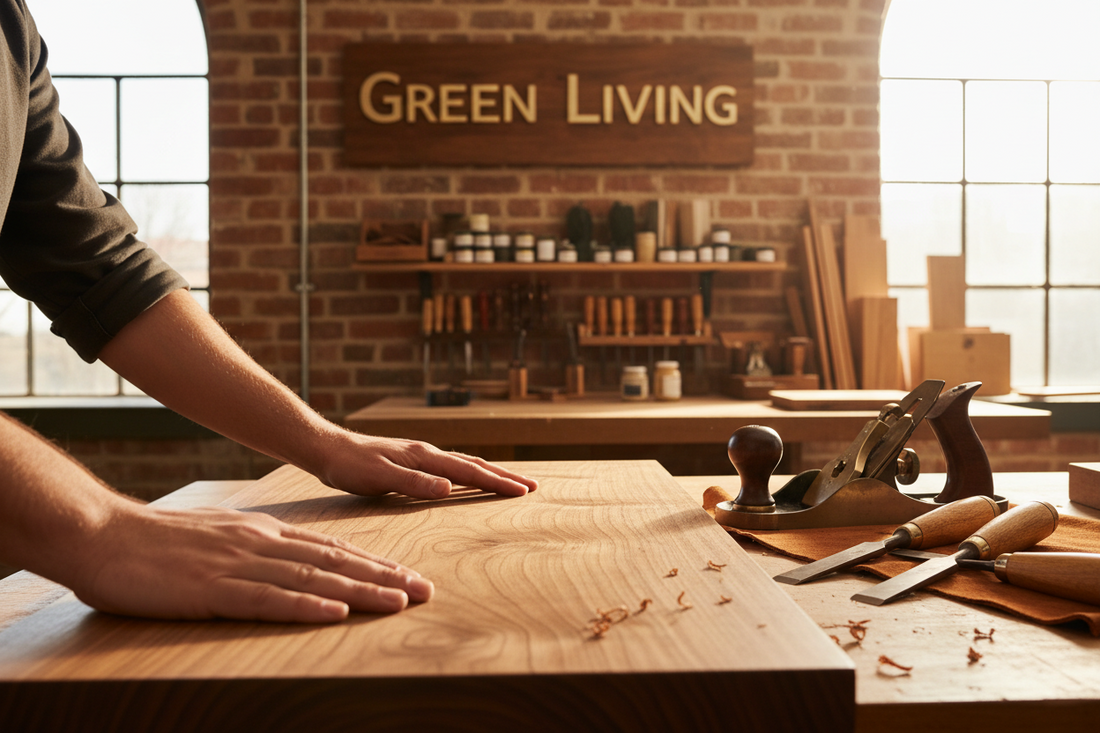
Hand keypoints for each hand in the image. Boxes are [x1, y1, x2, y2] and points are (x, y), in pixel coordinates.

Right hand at [75, 503, 433, 622]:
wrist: (102, 533)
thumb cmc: (154, 542)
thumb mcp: (216, 537)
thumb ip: (252, 548)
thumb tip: (284, 560)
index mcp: (261, 533)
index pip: (329, 550)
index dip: (372, 564)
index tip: (407, 576)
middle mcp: (260, 544)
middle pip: (334, 562)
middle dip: (383, 577)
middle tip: (424, 591)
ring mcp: (238, 565)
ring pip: (313, 580)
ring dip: (360, 592)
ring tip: (399, 602)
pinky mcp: (212, 590)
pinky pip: (267, 600)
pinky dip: (305, 607)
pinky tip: (335, 614)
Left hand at [315, 430, 538, 499]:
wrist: (327, 449)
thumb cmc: (350, 466)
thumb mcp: (379, 478)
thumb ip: (414, 484)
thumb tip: (449, 489)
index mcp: (425, 457)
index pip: (469, 472)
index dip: (497, 482)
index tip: (522, 491)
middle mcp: (428, 452)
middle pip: (474, 464)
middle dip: (503, 476)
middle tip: (531, 487)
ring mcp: (422, 455)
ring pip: (464, 464)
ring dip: (490, 473)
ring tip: (510, 482)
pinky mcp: (413, 460)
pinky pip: (451, 467)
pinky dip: (470, 473)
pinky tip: (469, 478)